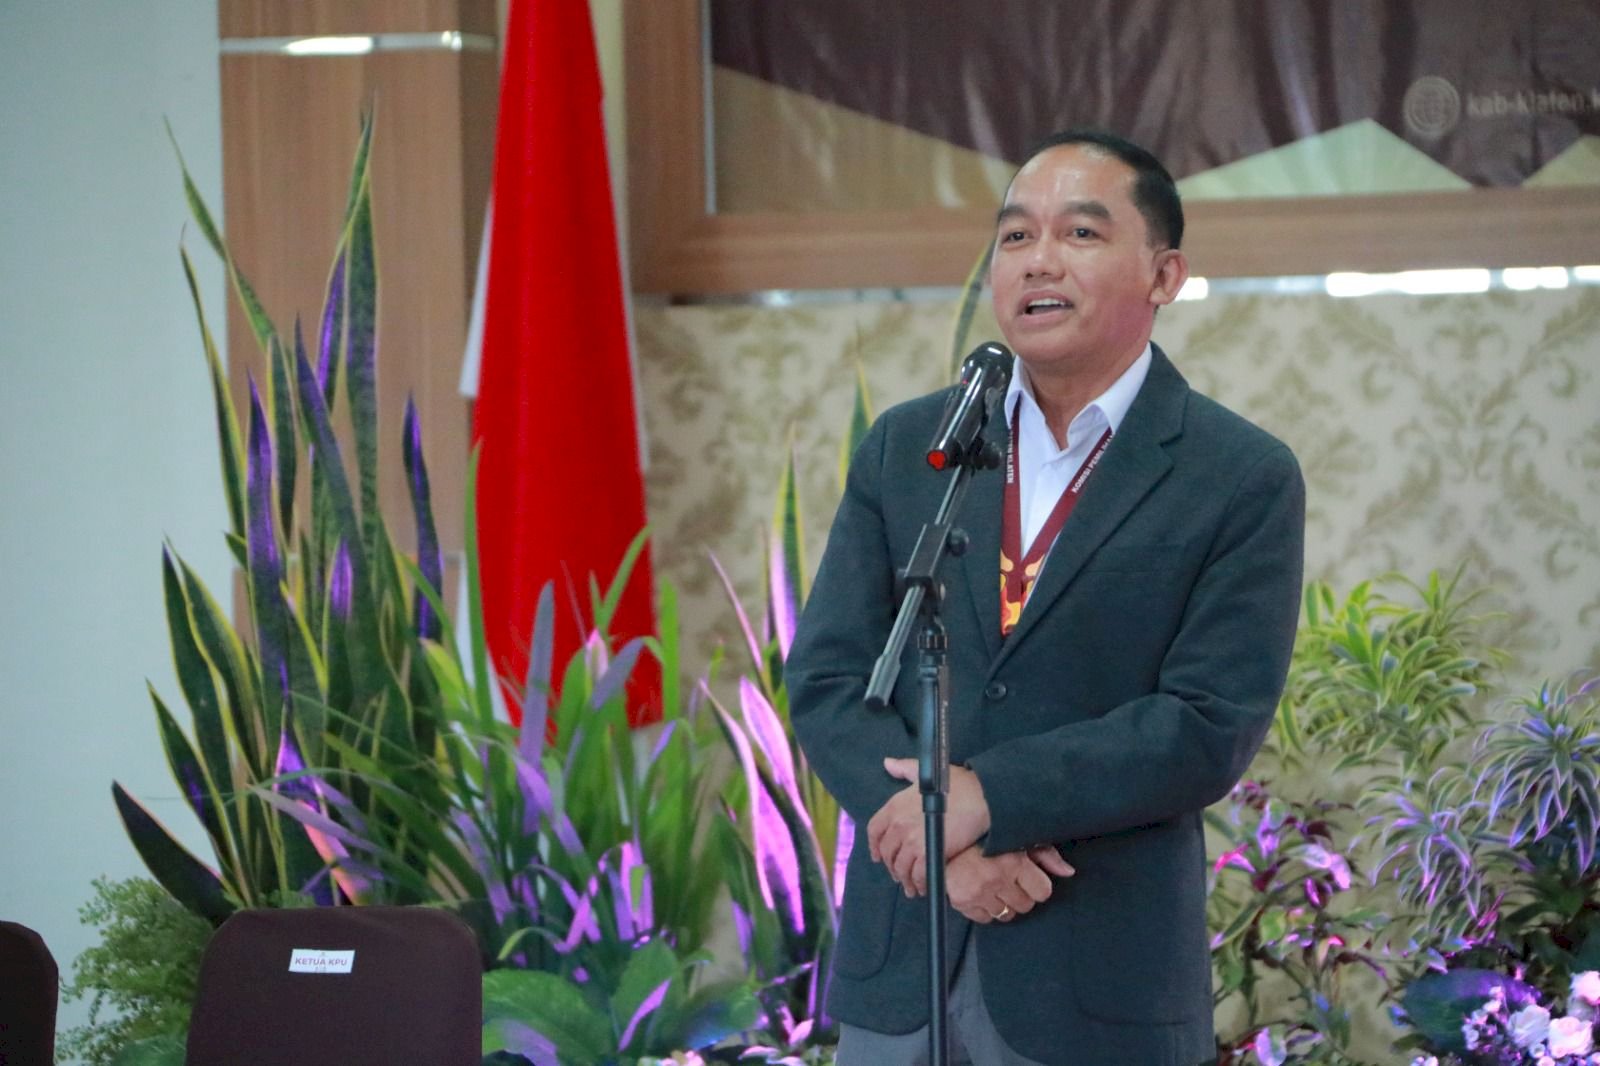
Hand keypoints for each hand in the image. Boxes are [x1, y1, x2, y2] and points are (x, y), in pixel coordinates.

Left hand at [868, 758, 991, 895]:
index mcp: (895, 805)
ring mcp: (912, 840)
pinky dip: (919, 883)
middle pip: (887, 852)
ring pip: (901, 867)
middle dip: (892, 866)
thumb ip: (903, 769)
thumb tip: (887, 763)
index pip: (874, 830)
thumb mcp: (923, 772)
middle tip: (899, 875)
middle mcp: (899, 824)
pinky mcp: (928, 854)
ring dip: (905, 879)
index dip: (874, 846)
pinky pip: (918, 875)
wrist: (980, 797)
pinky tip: (924, 887)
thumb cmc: (956, 784)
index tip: (877, 856)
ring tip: (911, 887)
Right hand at [947, 844, 1076, 923]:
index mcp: (1014, 862)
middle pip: (1026, 906)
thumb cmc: (985, 837)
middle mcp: (997, 879)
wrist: (943, 836)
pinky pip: (985, 919)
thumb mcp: (1019, 839)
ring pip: (1006, 915)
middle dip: (1021, 894)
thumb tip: (1068, 872)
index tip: (1029, 878)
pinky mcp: (962, 902)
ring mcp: (978, 893)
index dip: (1038, 885)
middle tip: (1010, 881)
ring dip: (1003, 903)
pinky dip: (985, 909)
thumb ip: (1046, 855)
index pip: (1043, 892)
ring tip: (996, 886)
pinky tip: (982, 892)